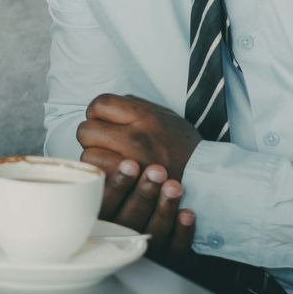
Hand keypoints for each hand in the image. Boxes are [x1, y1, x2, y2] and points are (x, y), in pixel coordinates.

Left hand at [79, 93, 201, 180]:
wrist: (206, 178)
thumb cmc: (181, 144)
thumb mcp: (163, 114)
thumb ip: (132, 106)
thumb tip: (104, 106)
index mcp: (144, 116)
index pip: (99, 104)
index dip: (96, 112)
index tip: (104, 121)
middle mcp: (136, 139)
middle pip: (86, 131)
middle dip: (91, 136)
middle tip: (104, 142)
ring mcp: (132, 166)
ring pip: (88, 158)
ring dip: (94, 158)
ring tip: (109, 160)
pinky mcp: (129, 189)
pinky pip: (99, 179)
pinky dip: (101, 177)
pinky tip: (112, 175)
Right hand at [84, 152, 195, 260]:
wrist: (167, 217)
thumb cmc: (134, 194)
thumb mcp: (114, 186)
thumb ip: (107, 167)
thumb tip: (100, 134)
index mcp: (107, 217)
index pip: (107, 204)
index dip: (118, 184)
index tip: (130, 162)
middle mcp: (125, 234)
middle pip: (129, 218)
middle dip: (143, 193)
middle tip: (156, 169)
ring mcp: (149, 248)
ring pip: (153, 232)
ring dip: (164, 208)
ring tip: (174, 185)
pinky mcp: (171, 257)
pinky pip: (176, 249)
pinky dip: (183, 231)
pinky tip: (188, 213)